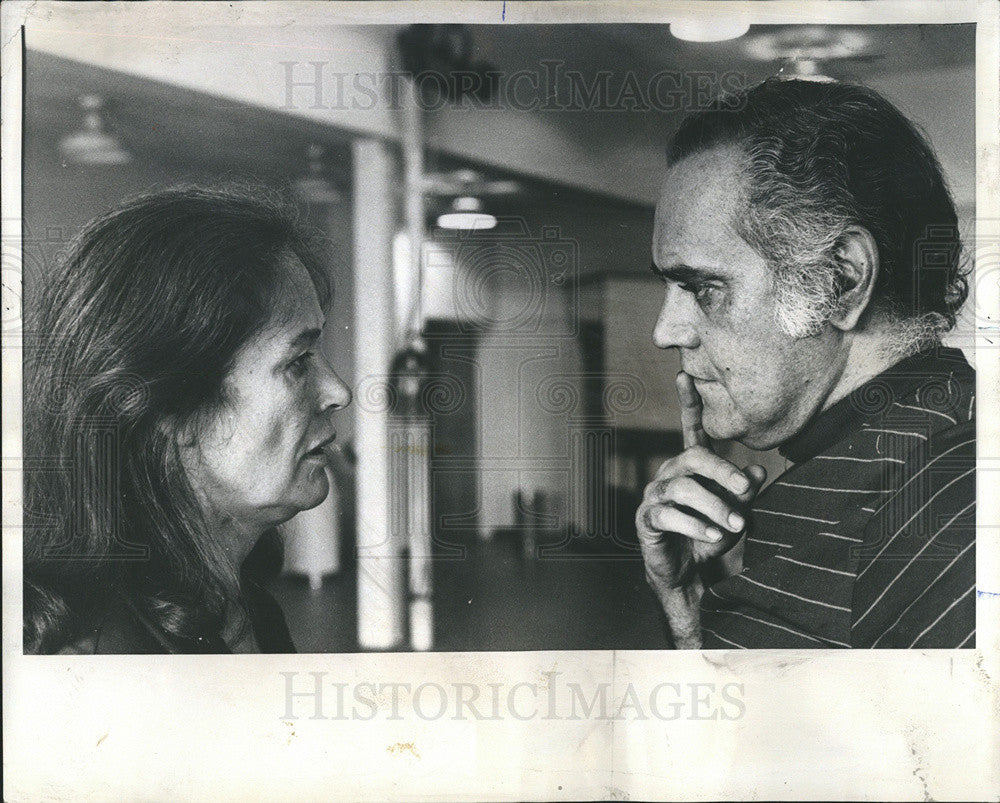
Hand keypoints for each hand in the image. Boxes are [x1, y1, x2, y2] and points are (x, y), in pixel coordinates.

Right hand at [636, 373, 766, 639]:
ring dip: (714, 508)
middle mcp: (669, 474)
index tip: (684, 374)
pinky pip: (669, 515)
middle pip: (693, 459)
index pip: (690, 430)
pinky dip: (696, 527)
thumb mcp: (736, 512)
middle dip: (722, 473)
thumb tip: (756, 472)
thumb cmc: (711, 536)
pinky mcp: (646, 519)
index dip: (688, 403)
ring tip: (735, 526)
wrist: (689, 574)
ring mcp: (655, 496)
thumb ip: (744, 492)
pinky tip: (713, 538)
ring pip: (683, 489)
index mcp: (691, 467)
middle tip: (745, 493)